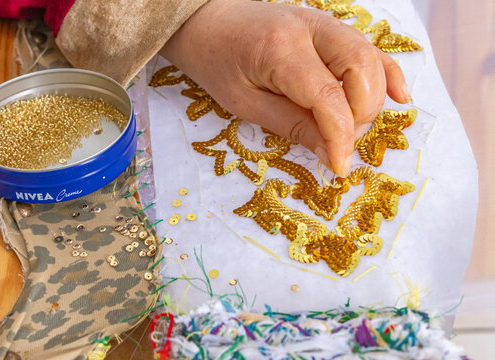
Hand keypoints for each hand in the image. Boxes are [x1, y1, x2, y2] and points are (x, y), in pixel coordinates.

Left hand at [160, 0, 409, 176]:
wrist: (205, 21)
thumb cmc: (215, 63)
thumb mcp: (243, 103)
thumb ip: (290, 125)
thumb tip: (330, 153)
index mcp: (281, 49)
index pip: (328, 97)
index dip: (340, 137)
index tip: (340, 167)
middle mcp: (311, 28)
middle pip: (361, 71)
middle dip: (360, 117)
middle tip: (339, 145)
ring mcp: (324, 23)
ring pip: (371, 59)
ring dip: (371, 100)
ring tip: (353, 128)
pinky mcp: (329, 27)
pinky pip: (368, 48)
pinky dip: (386, 74)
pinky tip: (399, 97)